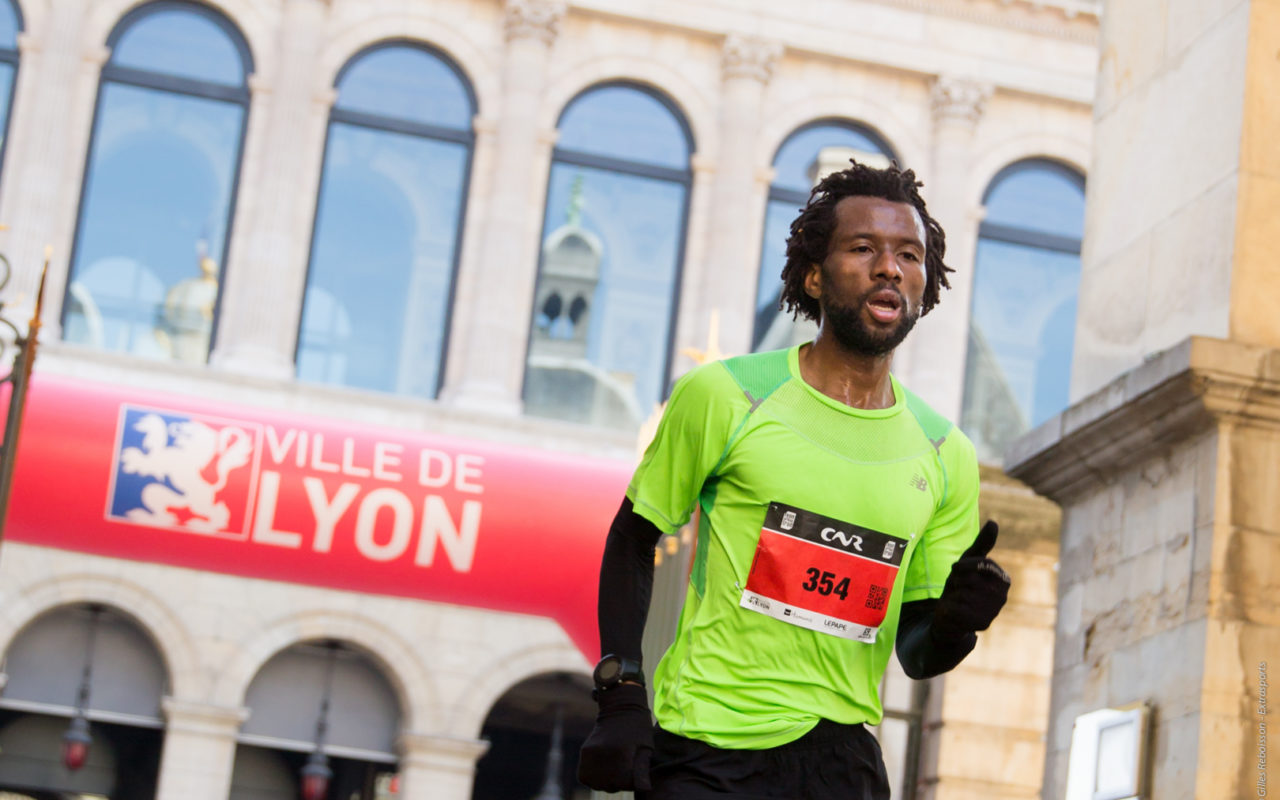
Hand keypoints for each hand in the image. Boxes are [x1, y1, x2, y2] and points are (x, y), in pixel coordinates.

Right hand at [577, 683, 653, 791]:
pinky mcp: (584, 752)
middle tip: (626, 769)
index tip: (636, 771)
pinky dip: (593, 777)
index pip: (626, 784)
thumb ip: (642, 770)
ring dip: (606, 782)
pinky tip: (603, 769)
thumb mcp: (646, 747)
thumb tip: (644, 789)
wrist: (620, 706)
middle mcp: (603, 754)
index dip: (633, 782)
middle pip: (611, 785)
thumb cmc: (638, 727)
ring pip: (597, 783)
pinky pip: (585, 776)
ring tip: (615, 770)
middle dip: (619, 783)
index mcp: (620, 753)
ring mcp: (591, 753)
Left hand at [933, 521, 1009, 641]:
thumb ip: (982, 543)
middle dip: (957, 581)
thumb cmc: (961, 584)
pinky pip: (957, 607)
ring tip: (958, 599)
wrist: (950, 616)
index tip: (960, 573)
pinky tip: (956, 612)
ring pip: (963, 593)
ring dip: (954, 594)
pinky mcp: (982, 624)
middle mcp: (1003, 596)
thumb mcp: (968, 562)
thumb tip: (994, 522)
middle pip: (970, 578)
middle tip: (959, 589)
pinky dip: (950, 607)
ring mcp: (994, 611)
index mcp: (1003, 579)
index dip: (963, 566)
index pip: (980, 563)